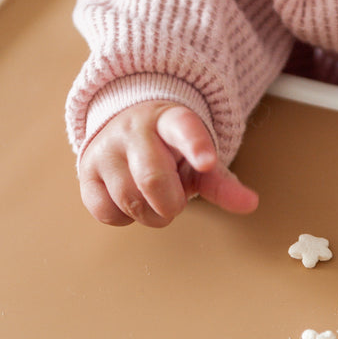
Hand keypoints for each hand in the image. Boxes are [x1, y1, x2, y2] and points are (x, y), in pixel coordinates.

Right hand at [78, 101, 258, 226]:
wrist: (124, 131)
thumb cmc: (169, 151)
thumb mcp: (199, 163)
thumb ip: (223, 183)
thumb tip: (251, 204)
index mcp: (170, 120)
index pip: (183, 128)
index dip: (196, 145)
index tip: (207, 161)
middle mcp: (134, 130)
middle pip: (152, 180)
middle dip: (170, 205)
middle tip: (174, 202)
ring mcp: (106, 149)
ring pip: (129, 201)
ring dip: (150, 215)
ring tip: (154, 201)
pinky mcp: (86, 172)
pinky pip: (106, 212)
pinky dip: (124, 218)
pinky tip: (130, 202)